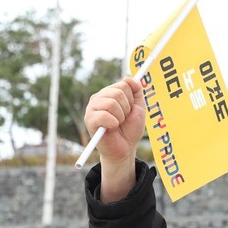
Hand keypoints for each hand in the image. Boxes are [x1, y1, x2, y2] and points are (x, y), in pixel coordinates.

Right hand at [84, 77, 145, 201]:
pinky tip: (111, 129)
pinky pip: (104, 115)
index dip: (131, 100)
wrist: (125, 149)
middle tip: (123, 120)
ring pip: (112, 103)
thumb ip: (137, 91)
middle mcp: (99, 98)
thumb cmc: (130, 130)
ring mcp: (92, 108)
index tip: (129, 111)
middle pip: (118, 92)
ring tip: (117, 125)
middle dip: (126, 109)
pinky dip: (113, 123)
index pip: (124, 85)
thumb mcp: (139, 108)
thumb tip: (129, 78)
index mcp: (109, 93)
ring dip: (120, 117)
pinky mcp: (89, 120)